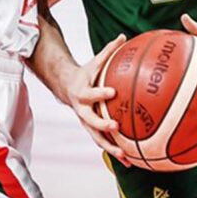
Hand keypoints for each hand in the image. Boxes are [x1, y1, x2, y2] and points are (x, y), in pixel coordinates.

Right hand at [64, 33, 129, 162]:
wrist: (67, 87)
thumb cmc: (86, 73)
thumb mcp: (95, 62)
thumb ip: (109, 51)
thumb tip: (123, 36)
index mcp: (83, 93)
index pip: (91, 93)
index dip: (100, 93)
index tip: (112, 92)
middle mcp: (82, 110)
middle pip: (90, 121)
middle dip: (102, 125)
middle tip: (116, 127)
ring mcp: (86, 122)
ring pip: (96, 138)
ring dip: (109, 148)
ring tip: (124, 156)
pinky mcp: (92, 130)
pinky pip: (103, 143)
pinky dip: (114, 152)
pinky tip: (130, 161)